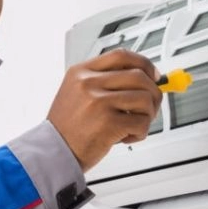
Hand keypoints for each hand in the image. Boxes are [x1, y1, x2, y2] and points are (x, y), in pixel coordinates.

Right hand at [46, 50, 162, 171]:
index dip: (144, 63)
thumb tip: (145, 78)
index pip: (121, 56)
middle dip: (153, 93)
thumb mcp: (78, 93)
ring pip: (145, 98)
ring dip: (147, 115)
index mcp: (81, 72)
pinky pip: (141, 122)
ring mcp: (98, 102)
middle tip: (150, 107)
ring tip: (133, 125)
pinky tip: (125, 137)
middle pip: (139, 76)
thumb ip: (105, 82)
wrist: (54, 152)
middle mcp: (88, 83)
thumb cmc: (68, 127)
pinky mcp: (108, 122)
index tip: (153, 76)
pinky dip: (140, 132)